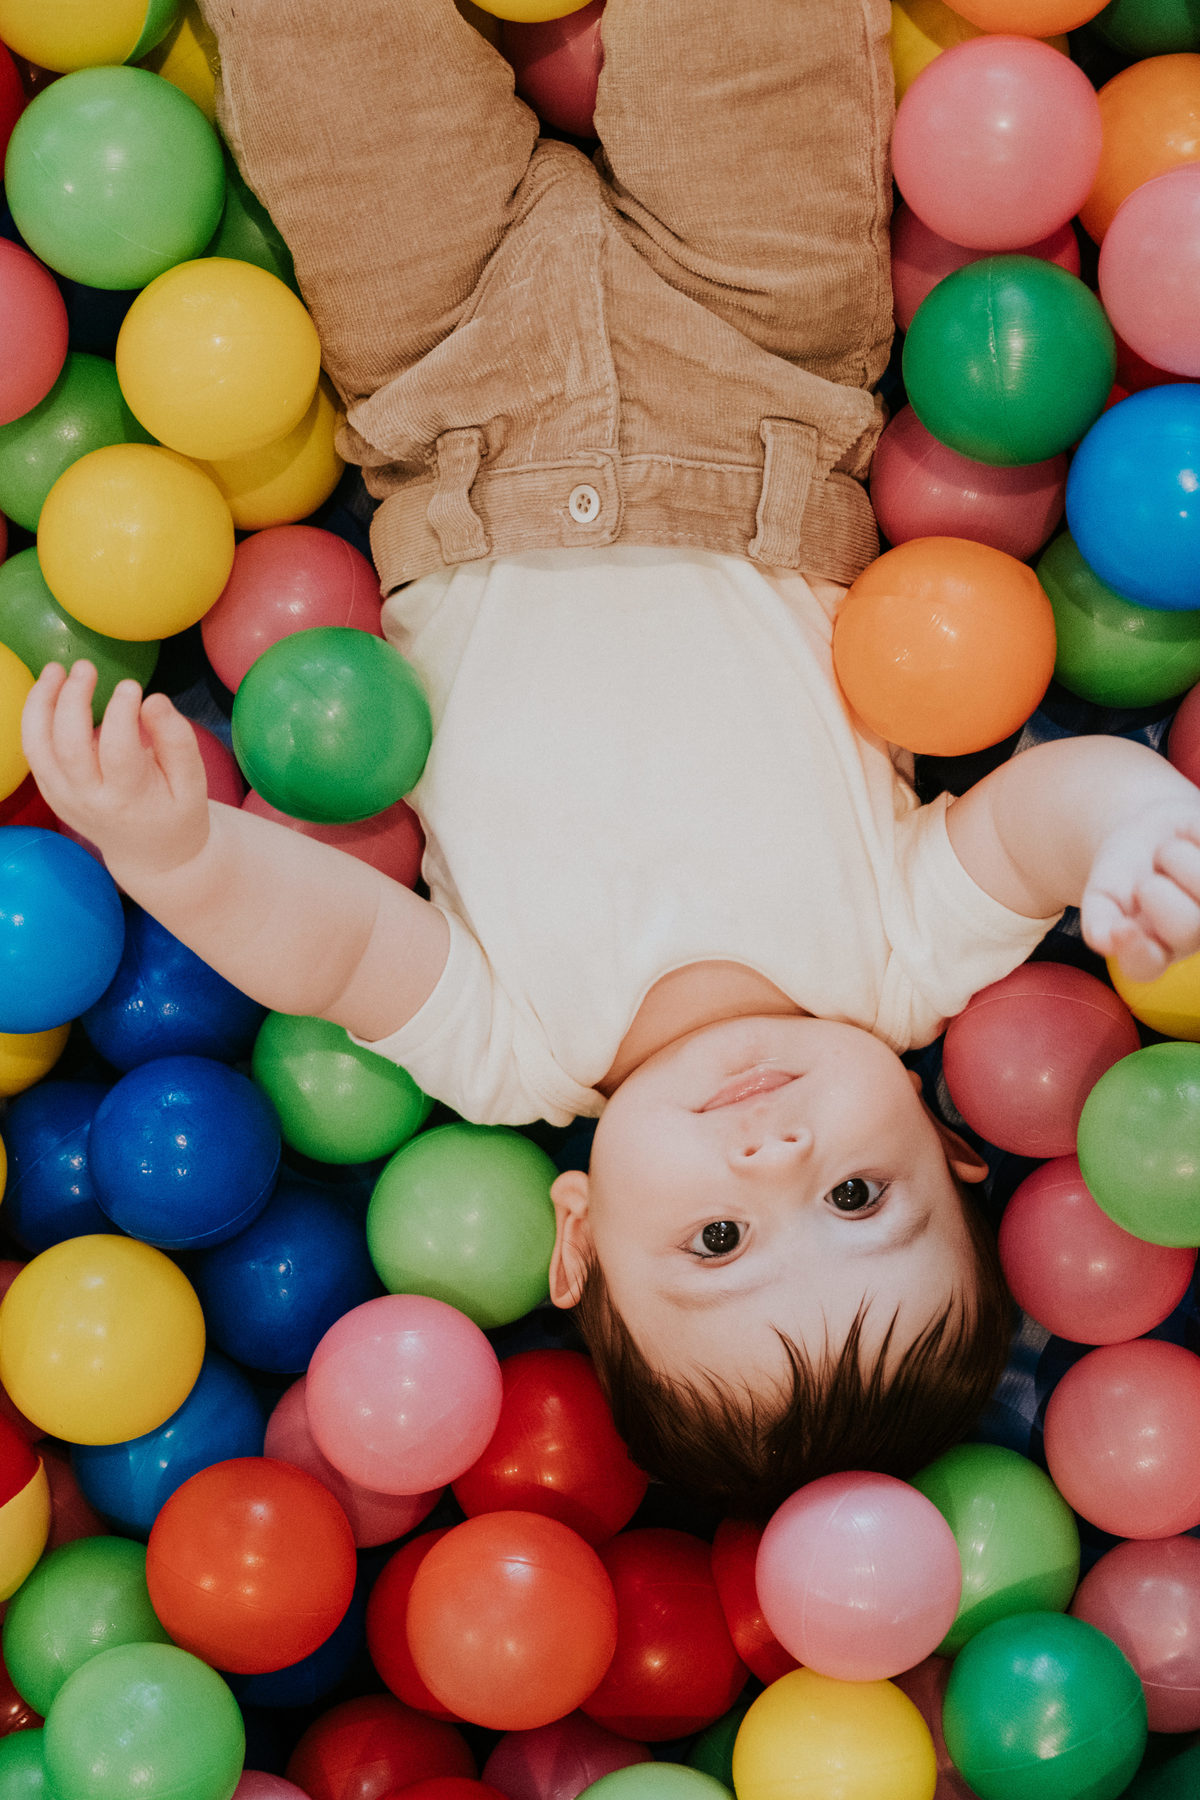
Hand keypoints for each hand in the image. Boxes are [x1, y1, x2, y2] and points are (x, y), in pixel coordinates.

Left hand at [21, 662, 210, 883]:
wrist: (151, 855)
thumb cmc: (177, 811)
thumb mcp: (193, 782)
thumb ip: (178, 741)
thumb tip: (154, 699)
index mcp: (128, 799)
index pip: (117, 751)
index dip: (121, 713)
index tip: (133, 686)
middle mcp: (88, 801)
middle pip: (67, 746)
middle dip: (72, 700)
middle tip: (86, 667)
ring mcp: (63, 798)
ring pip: (38, 747)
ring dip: (40, 703)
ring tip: (55, 670)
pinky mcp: (51, 792)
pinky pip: (33, 751)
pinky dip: (34, 717)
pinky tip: (49, 690)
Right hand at [1081, 796, 1199, 982]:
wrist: (1154, 837)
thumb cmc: (1126, 873)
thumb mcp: (1103, 893)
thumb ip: (1099, 920)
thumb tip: (1104, 941)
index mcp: (1150, 953)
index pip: (1144, 965)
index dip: (1135, 950)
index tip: (1121, 929)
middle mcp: (1191, 939)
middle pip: (1186, 926)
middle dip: (1153, 888)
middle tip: (1146, 879)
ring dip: (1176, 856)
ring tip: (1168, 856)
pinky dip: (1194, 832)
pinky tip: (1191, 839)